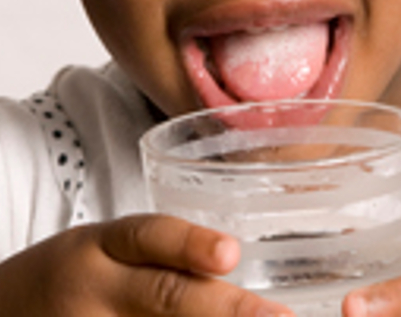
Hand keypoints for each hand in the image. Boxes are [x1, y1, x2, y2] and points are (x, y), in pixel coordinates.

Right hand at [0, 214, 293, 315]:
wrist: (3, 313)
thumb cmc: (73, 276)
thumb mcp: (104, 249)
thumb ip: (160, 255)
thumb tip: (234, 266)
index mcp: (98, 247)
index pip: (146, 236)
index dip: (189, 243)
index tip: (231, 252)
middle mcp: (95, 293)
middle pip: (163, 297)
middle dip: (225, 311)